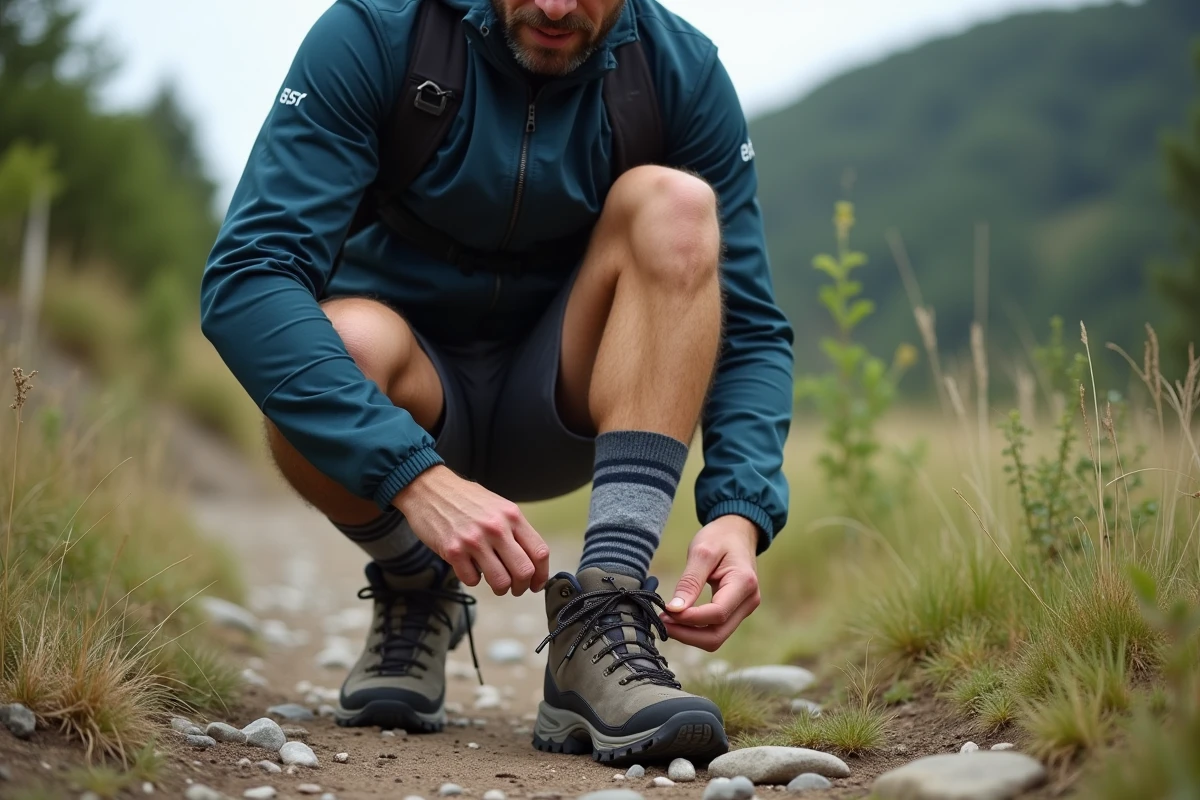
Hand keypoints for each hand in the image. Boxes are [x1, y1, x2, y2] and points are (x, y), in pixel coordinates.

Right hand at [393, 465, 550, 595]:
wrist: (429, 488)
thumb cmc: (464, 499)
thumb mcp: (498, 506)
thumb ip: (515, 530)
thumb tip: (532, 561)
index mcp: (512, 516)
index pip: (539, 552)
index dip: (542, 575)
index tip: (536, 583)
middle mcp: (496, 528)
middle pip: (523, 571)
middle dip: (522, 587)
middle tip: (515, 588)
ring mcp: (474, 540)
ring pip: (500, 582)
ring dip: (500, 589)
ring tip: (495, 583)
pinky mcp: (453, 551)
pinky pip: (472, 580)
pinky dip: (473, 579)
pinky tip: (469, 567)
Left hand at [659, 516, 760, 651]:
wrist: (738, 533)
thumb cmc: (720, 538)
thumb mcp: (702, 552)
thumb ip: (690, 582)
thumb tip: (675, 609)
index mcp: (744, 583)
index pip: (717, 613)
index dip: (690, 618)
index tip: (666, 612)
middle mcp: (749, 601)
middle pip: (717, 635)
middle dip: (687, 634)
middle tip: (662, 621)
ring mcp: (744, 609)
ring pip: (716, 637)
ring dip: (689, 635)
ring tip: (666, 620)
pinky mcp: (735, 612)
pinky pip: (715, 630)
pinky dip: (695, 629)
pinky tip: (678, 619)